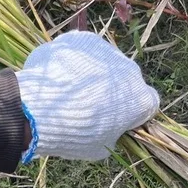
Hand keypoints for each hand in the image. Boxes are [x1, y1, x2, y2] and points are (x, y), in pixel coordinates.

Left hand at [17, 30, 159, 161]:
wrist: (40, 110)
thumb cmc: (74, 135)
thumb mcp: (100, 148)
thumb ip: (112, 133)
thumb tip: (109, 126)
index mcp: (141, 99)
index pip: (147, 105)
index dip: (132, 114)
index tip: (116, 121)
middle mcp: (131, 70)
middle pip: (126, 80)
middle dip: (112, 91)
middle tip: (88, 106)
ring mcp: (107, 51)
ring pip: (104, 63)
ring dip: (92, 74)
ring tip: (68, 90)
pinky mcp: (82, 39)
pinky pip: (81, 52)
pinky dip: (73, 61)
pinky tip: (58, 75)